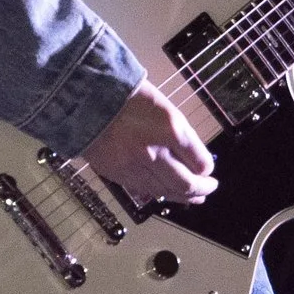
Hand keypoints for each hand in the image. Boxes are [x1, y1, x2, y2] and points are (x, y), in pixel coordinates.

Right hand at [82, 79, 217, 207]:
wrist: (85, 99)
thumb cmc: (127, 97)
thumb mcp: (164, 108)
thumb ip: (182, 135)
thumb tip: (195, 158)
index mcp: (170, 129)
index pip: (201, 162)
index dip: (208, 168)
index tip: (209, 168)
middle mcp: (153, 152)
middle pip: (186, 184)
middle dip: (201, 189)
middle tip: (208, 188)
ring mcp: (133, 166)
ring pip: (165, 192)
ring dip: (182, 197)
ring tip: (192, 196)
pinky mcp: (116, 173)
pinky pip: (143, 190)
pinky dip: (159, 194)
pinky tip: (166, 193)